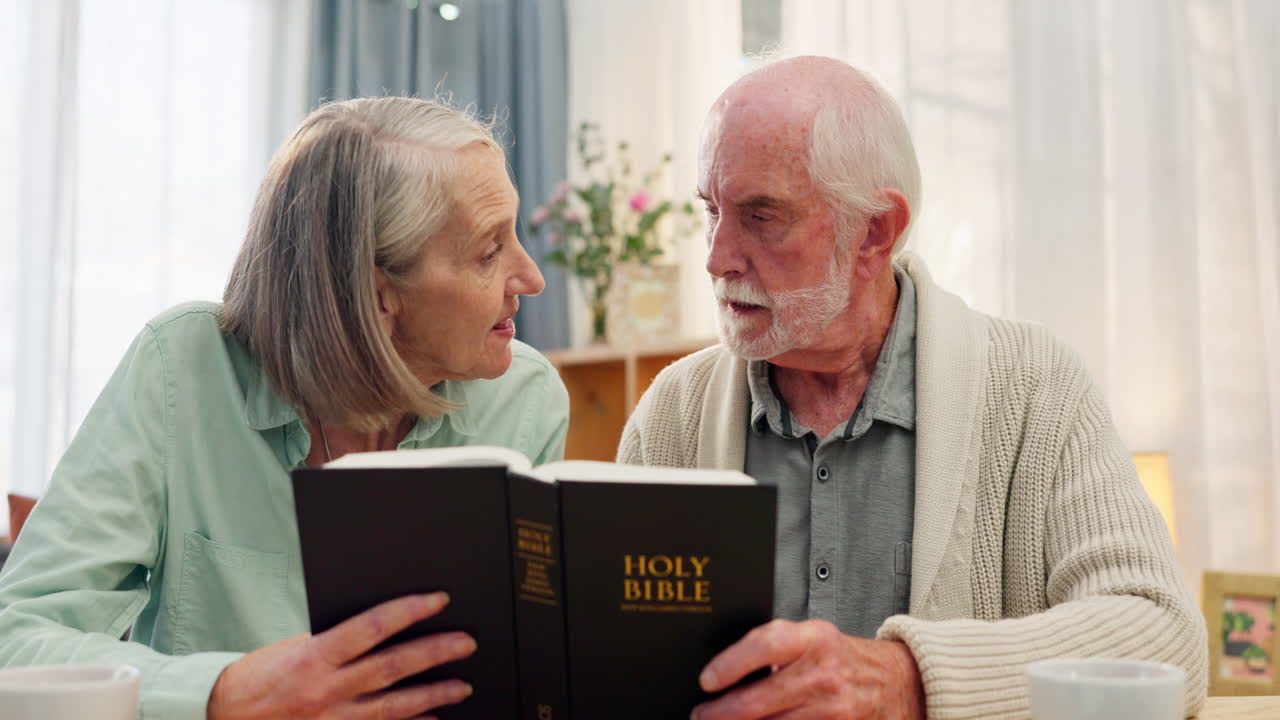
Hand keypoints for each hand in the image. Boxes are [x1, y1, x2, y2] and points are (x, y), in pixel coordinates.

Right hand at [207, 592, 475, 719]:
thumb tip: (383, 628)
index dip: (410, 611)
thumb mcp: (297, 647)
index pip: (373, 627)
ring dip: (433, 695)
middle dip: (434, 654)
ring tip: (463, 685)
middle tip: (466, 643)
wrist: (224, 716)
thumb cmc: (261, 677)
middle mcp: (327, 690)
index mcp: (315, 656)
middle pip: (393, 668)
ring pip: (394, 708)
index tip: (439, 600)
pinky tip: (432, 718)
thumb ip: (338, 642)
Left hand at [691, 619, 923, 719]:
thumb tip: (726, 666)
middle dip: (721, 712)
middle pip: (760, 699)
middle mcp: (822, 674)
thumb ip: (776, 646)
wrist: (894, 682)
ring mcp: (831, 709)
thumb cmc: (842, 657)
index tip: (707, 680)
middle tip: (702, 714)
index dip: (732, 663)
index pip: (766, 645)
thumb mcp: (813, 637)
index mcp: (813, 639)